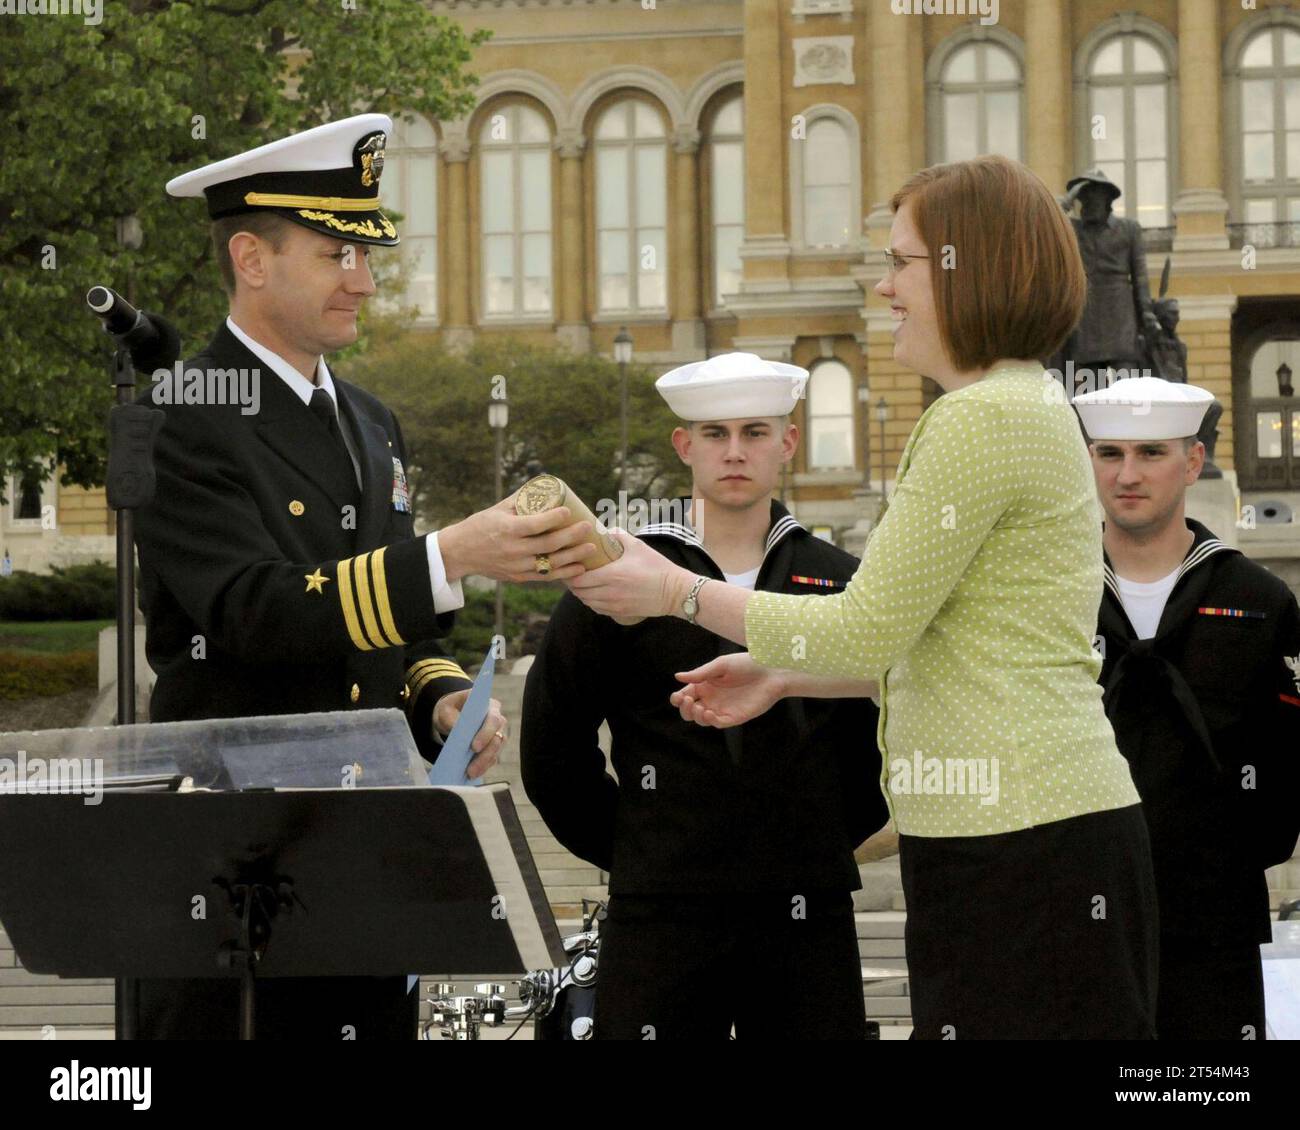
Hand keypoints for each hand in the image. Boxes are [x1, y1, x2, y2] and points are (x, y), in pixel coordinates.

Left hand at [433, 690, 506, 778]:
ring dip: (483, 764)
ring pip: (495, 752)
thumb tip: (456, 733)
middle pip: (497, 739)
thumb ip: (450, 718)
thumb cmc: (450, 709)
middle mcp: (498, 720)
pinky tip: (471, 774)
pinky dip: (482, 767)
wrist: (451, 715)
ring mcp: (497, 734)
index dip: (486, 734)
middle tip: (470, 769)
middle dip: (484, 756)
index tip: (474, 747)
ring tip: (470, 774)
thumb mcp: (445, 709)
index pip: (493, 720)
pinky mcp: (492, 747)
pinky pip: (491, 759)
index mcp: (490, 706)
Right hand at [439, 497, 596, 583]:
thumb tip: (546, 486)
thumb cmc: (481, 525)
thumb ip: (521, 500)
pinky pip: (546, 576)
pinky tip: (580, 568)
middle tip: (588, 527)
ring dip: (574, 556)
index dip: (553, 518)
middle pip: (548, 544)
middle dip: (571, 536)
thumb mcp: (497, 509)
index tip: (569, 511)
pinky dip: (564, 573)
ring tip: (592, 548)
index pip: (534, 524)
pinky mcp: (518, 577)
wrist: (460, 553)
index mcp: (506, 529)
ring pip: (550, 563)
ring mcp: (516, 566)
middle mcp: (512, 549)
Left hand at [566, 528, 693, 620]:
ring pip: (587, 603)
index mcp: (610, 575)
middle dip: (574, 584)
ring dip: (582, 594)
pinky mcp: (621, 613)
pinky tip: (595, 595)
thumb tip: (606, 530)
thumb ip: (619, 535)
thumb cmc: (657, 567)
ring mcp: (614, 605)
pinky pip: (598, 610)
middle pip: (580, 593)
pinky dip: (592, 603)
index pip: (579, 579)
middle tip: (574, 574)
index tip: (572, 565)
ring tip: (583, 584)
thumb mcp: (638, 546)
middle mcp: (609, 593)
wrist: (675, 591)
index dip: (571, 574)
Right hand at [669, 653, 787, 728]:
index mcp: (705, 685)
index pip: (685, 695)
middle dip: (684, 709)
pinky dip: (710, 720)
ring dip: (695, 716)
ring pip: (701, 719)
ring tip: (699, 707)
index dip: (677, 698)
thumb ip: (700, 673)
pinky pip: (717, 723)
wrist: (770, 671)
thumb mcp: (720, 665)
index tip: (679, 696)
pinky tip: (709, 712)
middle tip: (687, 701)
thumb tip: (677, 677)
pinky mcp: (734, 716)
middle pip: (689, 710)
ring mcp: (722, 708)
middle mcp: (712, 698)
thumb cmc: (746, 664)